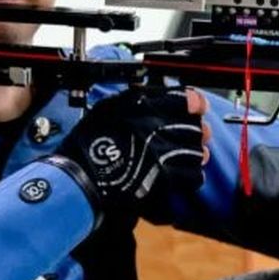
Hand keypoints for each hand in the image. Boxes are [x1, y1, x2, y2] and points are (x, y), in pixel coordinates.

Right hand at [56, 86, 209, 216]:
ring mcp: (163, 154)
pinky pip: (193, 177)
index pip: (185, 99)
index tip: (197, 107)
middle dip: (195, 132)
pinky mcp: (165, 180)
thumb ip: (136, 101)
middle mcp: (156, 128)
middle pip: (194, 127)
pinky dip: (191, 176)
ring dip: (193, 154)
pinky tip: (181, 176)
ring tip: (184, 157)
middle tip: (194, 135)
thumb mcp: (108, 109)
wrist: (80, 180)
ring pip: (197, 152)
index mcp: (143, 107)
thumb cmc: (87, 146)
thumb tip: (158, 99)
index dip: (195, 103)